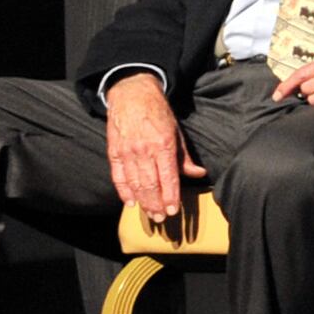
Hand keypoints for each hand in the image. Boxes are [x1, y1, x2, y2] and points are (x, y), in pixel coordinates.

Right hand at [103, 74, 201, 222]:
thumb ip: (185, 156)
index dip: (171, 196)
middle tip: (163, 219)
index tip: (175, 211)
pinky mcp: (114, 152)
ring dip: (143, 202)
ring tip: (151, 215)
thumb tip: (199, 174)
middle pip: (150, 185)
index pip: (168, 177)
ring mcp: (127, 152)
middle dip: (157, 205)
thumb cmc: (158, 112)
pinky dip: (124, 192)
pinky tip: (130, 204)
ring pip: (135, 184)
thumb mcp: (177, 131)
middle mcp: (144, 150)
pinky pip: (118, 177)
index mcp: (163, 145)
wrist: (132, 94)